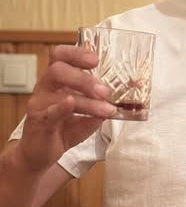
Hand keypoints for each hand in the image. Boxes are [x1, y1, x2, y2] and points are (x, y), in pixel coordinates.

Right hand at [18, 44, 115, 172]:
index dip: (76, 52)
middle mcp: (46, 87)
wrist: (40, 154)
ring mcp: (40, 103)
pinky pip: (49, 111)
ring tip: (105, 108)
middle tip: (105, 90)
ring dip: (85, 99)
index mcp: (57, 80)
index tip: (94, 58)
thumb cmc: (63, 129)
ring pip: (59, 92)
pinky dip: (61, 106)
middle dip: (84, 78)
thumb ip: (103, 105)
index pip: (60, 55)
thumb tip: (127, 98)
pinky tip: (71, 102)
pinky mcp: (38, 121)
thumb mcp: (89, 115)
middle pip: (58, 69)